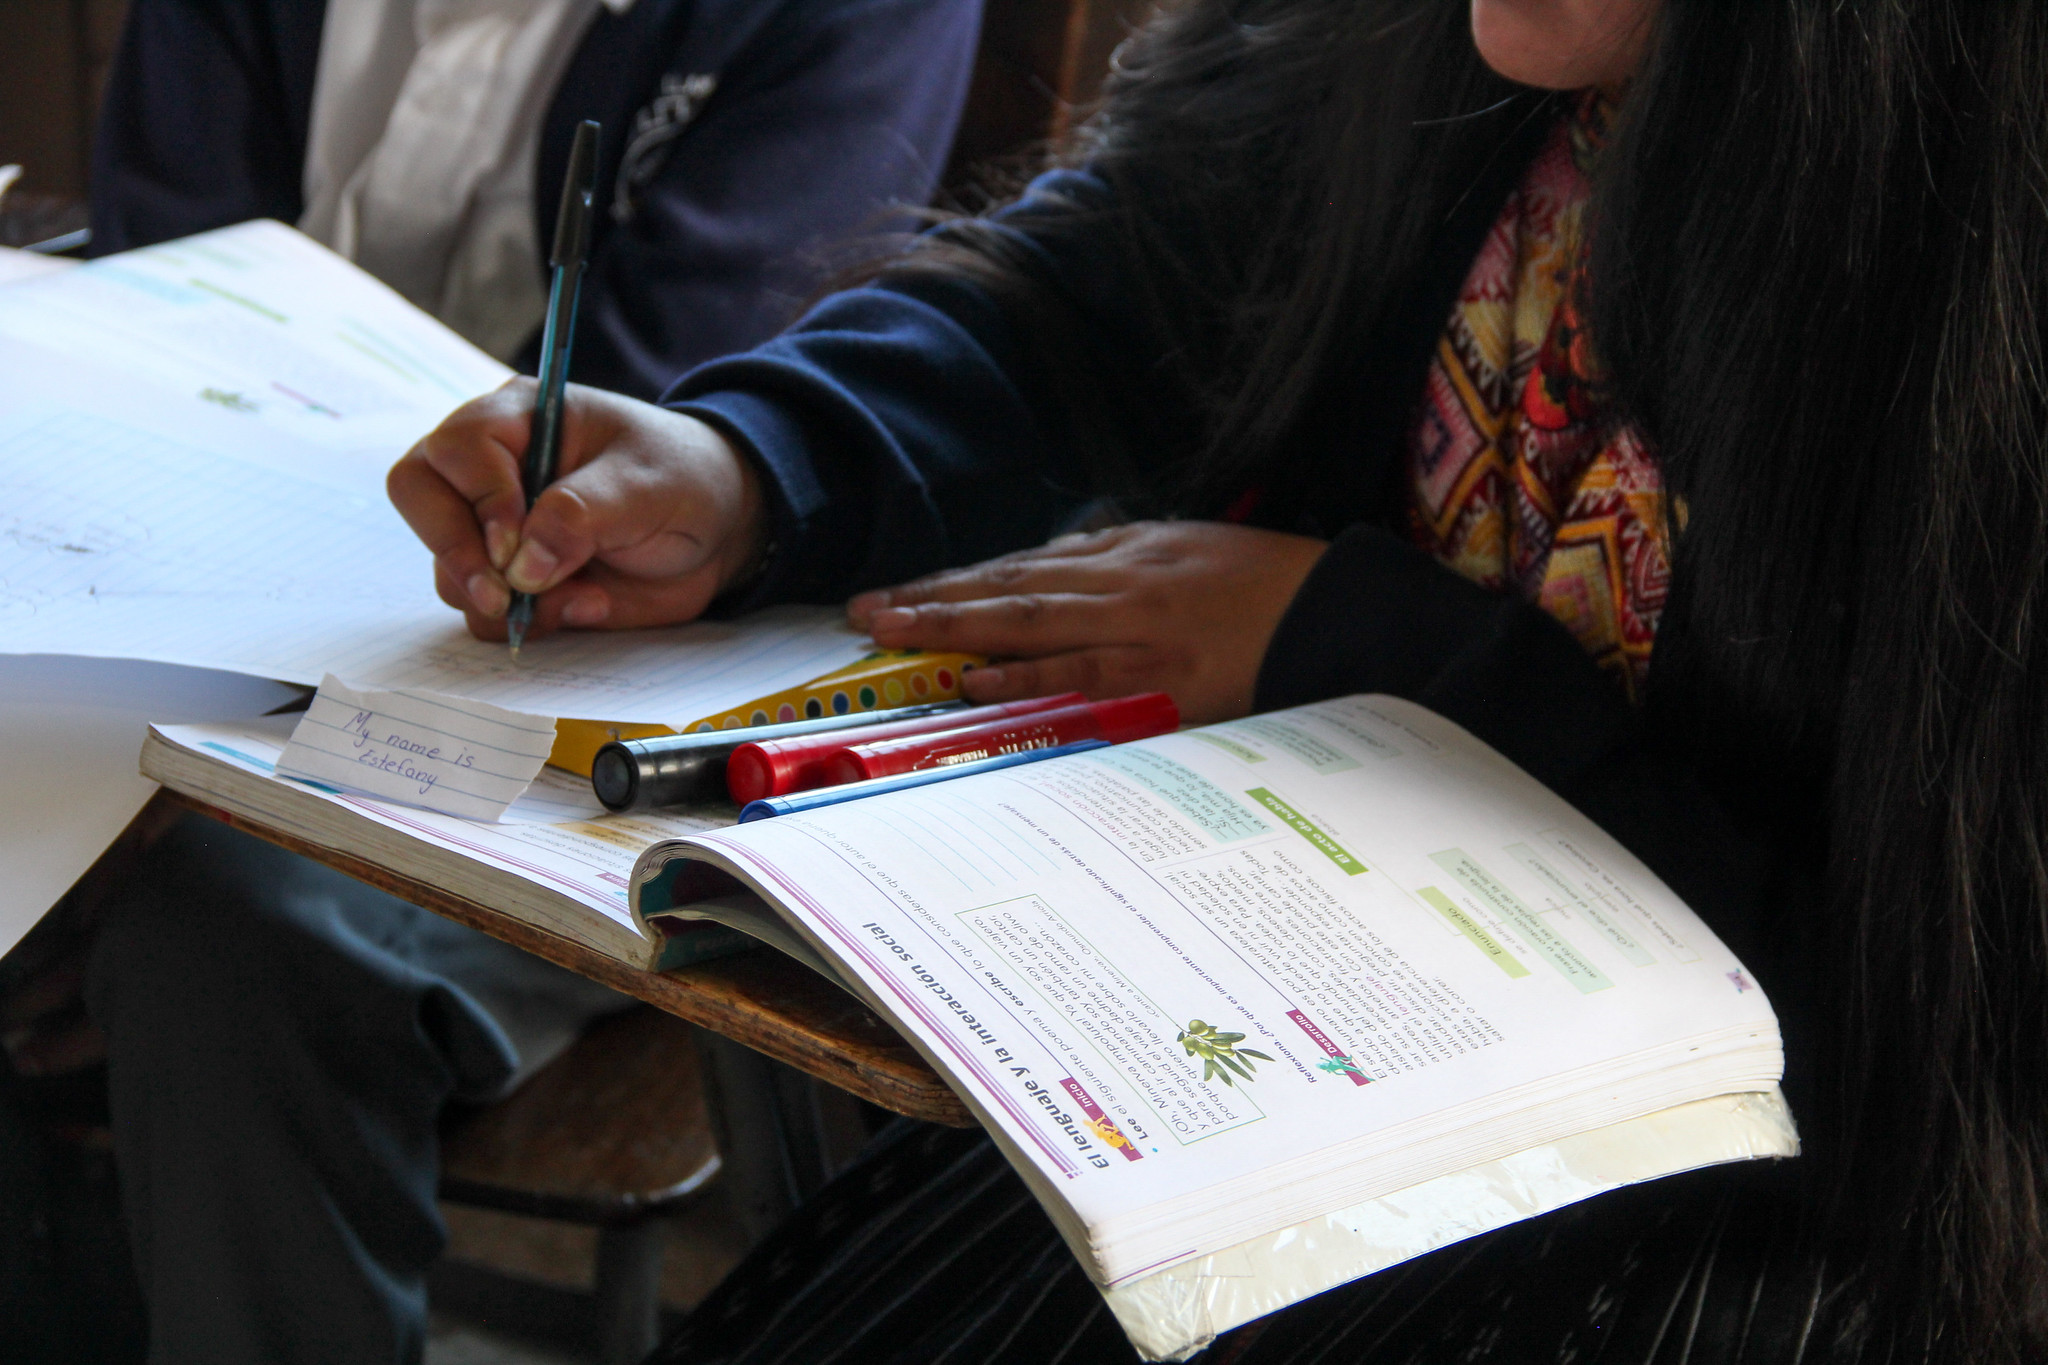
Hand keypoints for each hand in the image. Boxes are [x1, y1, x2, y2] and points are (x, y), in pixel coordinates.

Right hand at [387, 380, 765, 641]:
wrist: (719, 529)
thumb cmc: (682, 480)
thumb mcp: (646, 486)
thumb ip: (582, 515)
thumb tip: (521, 565)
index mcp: (521, 418)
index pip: (457, 448)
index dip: (480, 499)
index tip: (517, 545)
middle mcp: (490, 470)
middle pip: (419, 498)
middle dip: (457, 553)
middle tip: (505, 595)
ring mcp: (495, 528)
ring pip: (448, 570)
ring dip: (507, 599)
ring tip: (585, 596)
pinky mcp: (513, 580)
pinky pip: (484, 612)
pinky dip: (528, 622)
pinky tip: (588, 606)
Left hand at [846, 521, 1327, 724]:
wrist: (1341, 612)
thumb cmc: (1275, 587)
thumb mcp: (1196, 553)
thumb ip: (1130, 563)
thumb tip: (1069, 568)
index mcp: (1132, 550)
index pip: (1026, 565)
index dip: (960, 580)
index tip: (904, 591)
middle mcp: (1123, 579)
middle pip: (1008, 586)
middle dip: (932, 598)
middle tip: (865, 610)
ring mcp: (1138, 625)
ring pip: (1028, 621)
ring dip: (954, 627)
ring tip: (892, 634)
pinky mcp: (1161, 671)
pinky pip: (1080, 675)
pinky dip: (1024, 677)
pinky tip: (975, 679)